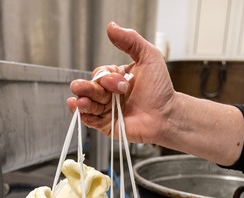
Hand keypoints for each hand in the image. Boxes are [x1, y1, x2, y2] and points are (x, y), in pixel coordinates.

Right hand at [66, 22, 176, 144]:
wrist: (166, 114)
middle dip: (87, 88)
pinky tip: (77, 107)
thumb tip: (111, 26)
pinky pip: (89, 120)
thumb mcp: (149, 57)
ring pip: (87, 103)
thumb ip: (130, 40)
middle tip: (88, 88)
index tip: (122, 84)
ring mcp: (107, 110)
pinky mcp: (106, 125)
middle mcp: (109, 93)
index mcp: (116, 77)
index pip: (100, 74)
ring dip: (82, 101)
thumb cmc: (160, 89)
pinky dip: (82, 114)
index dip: (106, 78)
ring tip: (81, 101)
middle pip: (89, 88)